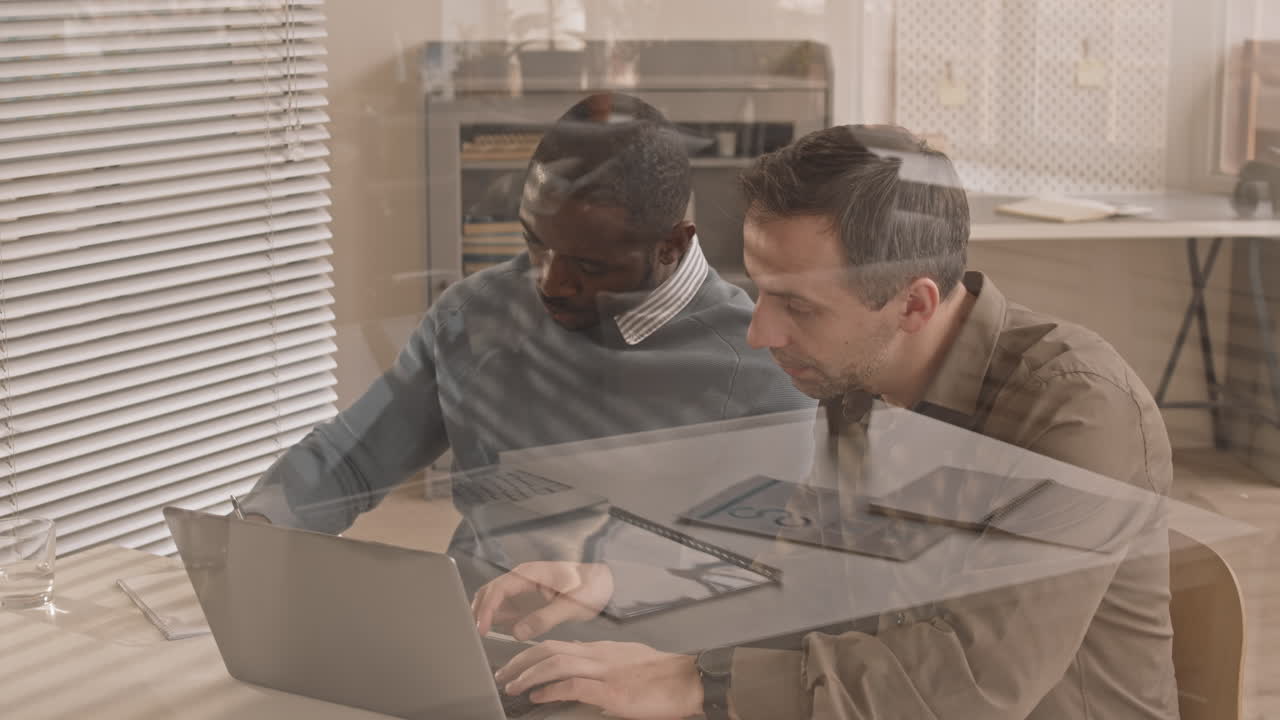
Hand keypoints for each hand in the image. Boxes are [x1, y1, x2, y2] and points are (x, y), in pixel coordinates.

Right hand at [472, 561, 613, 639]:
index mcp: (530, 573)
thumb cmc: (591, 586)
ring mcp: (522, 588)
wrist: (604, 582)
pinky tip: (496, 633)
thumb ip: (545, 618)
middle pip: (489, 592)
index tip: (482, 628)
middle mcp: (521, 578)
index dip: (486, 608)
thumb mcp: (572, 604)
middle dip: (478, 611)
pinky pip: (505, 608)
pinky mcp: (526, 599)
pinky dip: (496, 619)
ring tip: (481, 636)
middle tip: (476, 635)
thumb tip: (517, 633)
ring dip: (485, 615)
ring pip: (493, 600)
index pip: (498, 589)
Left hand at [495, 640, 702, 718]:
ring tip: (512, 686)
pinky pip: (573, 685)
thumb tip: (587, 679)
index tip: (516, 662)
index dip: (532, 653)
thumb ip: (605, 667)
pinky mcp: (612, 692)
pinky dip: (550, 690)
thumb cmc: (664, 676)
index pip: (559, 645)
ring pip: (555, 663)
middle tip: (503, 674)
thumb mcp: (629, 664)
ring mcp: (604, 672)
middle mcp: (599, 656)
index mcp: (602, 650)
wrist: (690, 679)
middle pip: (550, 649)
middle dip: (521, 660)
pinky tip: (537, 696)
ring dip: (528, 674)